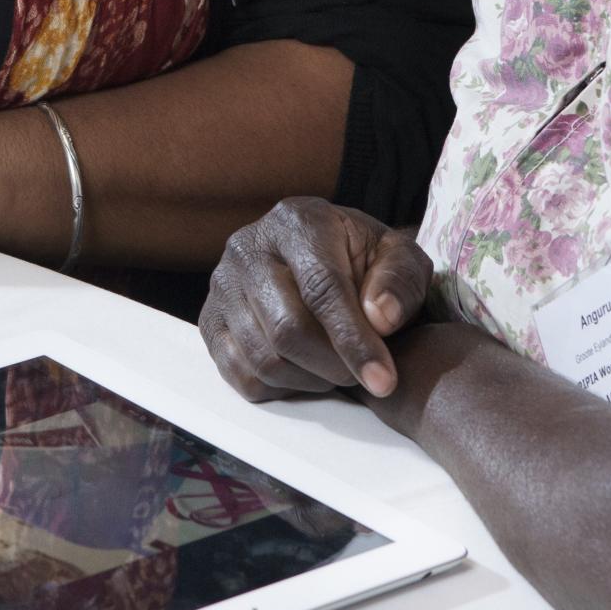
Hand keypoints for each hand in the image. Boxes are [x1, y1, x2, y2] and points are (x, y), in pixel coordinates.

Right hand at [200, 197, 433, 400]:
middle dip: (333, 365)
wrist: (322, 258)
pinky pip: (239, 375)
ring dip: (309, 380)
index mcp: (297, 221)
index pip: (322, 288)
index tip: (384, 379)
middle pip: (287, 329)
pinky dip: (279, 388)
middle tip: (362, 374)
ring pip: (263, 358)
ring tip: (335, 368)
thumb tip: (380, 318)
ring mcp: (222, 285)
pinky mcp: (209, 321)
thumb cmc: (364, 261)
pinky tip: (304, 372)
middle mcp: (248, 247)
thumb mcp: (398, 258)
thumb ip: (400, 281)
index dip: (354, 339)